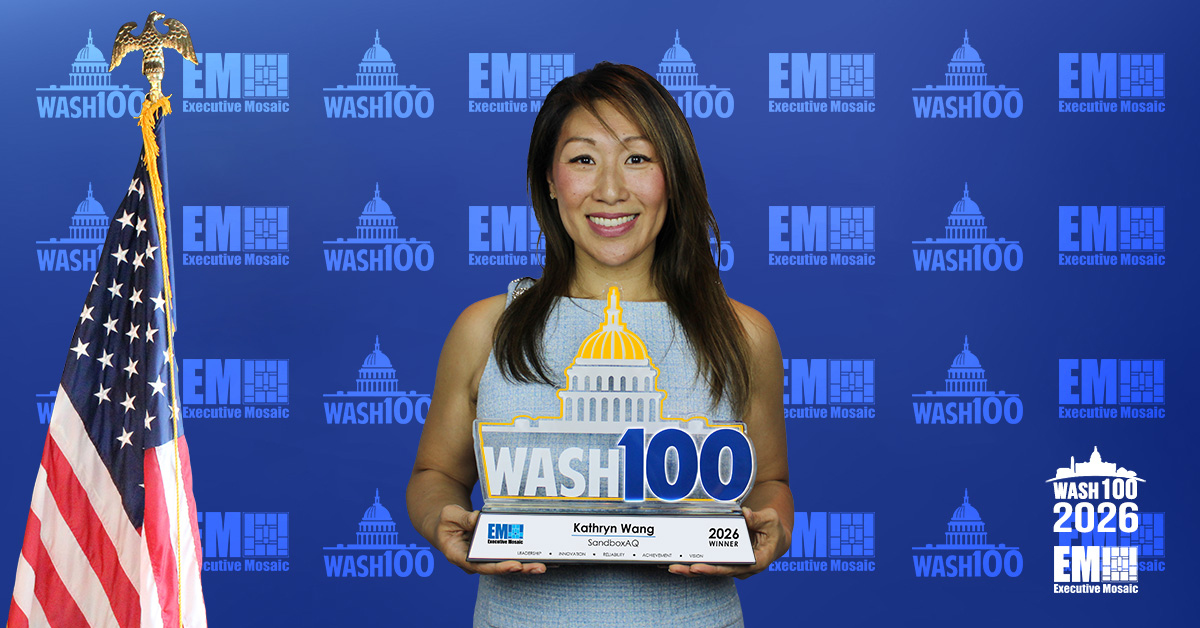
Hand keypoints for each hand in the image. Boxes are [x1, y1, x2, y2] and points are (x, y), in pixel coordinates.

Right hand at [435, 505, 547, 574]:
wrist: (445, 525)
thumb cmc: (446, 521)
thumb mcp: (449, 515)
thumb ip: (464, 518)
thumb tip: (478, 518)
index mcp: (459, 556)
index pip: (481, 566)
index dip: (499, 567)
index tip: (515, 565)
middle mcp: (472, 563)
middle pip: (498, 569)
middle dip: (519, 568)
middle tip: (538, 567)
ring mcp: (482, 560)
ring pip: (505, 566)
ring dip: (525, 566)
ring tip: (543, 565)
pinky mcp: (490, 555)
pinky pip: (507, 558)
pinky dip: (523, 559)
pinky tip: (539, 559)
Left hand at [667, 507, 789, 579]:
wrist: (777, 538)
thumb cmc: (774, 529)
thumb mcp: (770, 520)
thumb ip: (758, 518)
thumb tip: (745, 514)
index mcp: (757, 562)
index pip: (732, 568)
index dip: (714, 569)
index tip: (698, 568)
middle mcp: (743, 569)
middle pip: (716, 572)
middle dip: (695, 571)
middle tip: (675, 568)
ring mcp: (735, 567)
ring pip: (711, 571)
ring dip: (691, 570)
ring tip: (671, 567)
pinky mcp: (728, 562)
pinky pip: (710, 565)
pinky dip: (695, 564)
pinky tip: (678, 562)